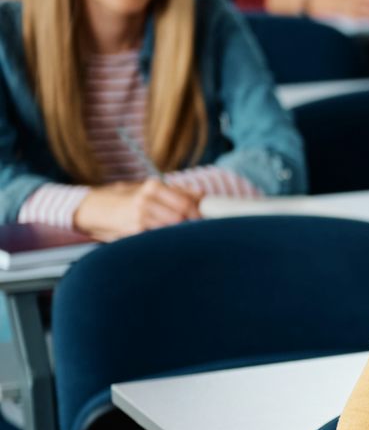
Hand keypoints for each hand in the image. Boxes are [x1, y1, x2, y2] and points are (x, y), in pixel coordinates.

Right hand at [71, 179, 200, 240]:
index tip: (213, 221)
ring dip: (183, 234)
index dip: (202, 214)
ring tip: (190, 238)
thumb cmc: (127, 200)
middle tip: (205, 232)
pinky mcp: (133, 233)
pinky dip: (167, 240)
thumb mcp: (150, 190)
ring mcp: (139, 218)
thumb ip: (178, 192)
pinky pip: (158, 238)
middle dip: (195, 225)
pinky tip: (171, 243)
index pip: (187, 202)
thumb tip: (203, 195)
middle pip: (183, 216)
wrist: (93, 209)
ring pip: (173, 229)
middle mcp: (147, 200)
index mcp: (154, 186)